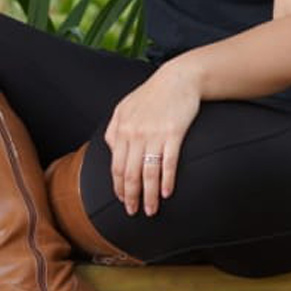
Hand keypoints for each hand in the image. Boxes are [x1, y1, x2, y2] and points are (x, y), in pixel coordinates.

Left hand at [103, 63, 200, 216]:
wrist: (178, 78)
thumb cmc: (152, 95)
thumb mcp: (125, 108)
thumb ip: (115, 130)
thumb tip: (112, 153)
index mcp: (121, 128)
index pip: (116, 166)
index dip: (118, 187)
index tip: (123, 201)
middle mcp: (134, 133)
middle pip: (129, 173)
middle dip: (130, 196)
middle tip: (133, 212)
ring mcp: (154, 133)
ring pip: (147, 172)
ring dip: (148, 195)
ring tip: (150, 210)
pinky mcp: (174, 133)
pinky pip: (168, 162)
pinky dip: (166, 180)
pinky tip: (166, 193)